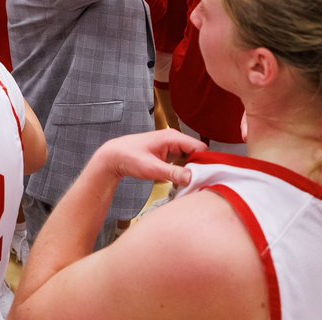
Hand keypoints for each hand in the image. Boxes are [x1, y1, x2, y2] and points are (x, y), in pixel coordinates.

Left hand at [91, 130, 207, 186]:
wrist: (114, 157)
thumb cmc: (129, 156)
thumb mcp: (152, 168)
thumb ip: (173, 173)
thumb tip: (192, 177)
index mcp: (173, 137)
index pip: (200, 148)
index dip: (205, 162)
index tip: (206, 177)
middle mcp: (175, 140)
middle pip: (197, 154)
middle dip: (199, 168)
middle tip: (197, 184)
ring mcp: (172, 147)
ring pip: (191, 160)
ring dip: (191, 172)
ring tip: (188, 184)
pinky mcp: (168, 155)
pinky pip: (183, 163)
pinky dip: (183, 173)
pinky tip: (180, 182)